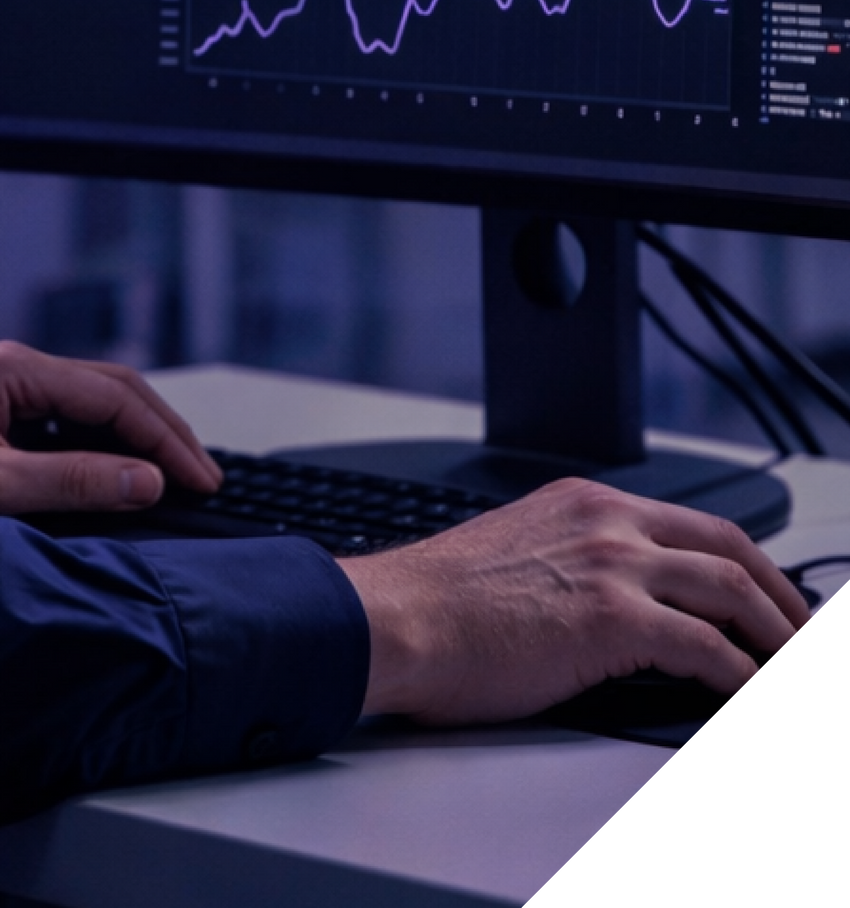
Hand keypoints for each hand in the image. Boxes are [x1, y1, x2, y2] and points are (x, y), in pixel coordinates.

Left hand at [0, 340, 219, 529]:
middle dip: (161, 434)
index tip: (203, 482)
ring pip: (82, 410)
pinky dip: (91, 453)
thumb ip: (71, 482)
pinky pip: (52, 430)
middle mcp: (6, 373)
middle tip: (204, 479)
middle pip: (109, 393)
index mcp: (13, 370)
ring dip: (129, 442)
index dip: (168, 440)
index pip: (119, 395)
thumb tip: (144, 480)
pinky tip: (103, 484)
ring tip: (168, 481)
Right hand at [339, 477, 809, 725]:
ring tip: (792, 664)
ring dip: (780, 637)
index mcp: (582, 502)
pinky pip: (711, 651)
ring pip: (733, 591)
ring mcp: (613, 565)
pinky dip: (744, 678)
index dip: (744, 564)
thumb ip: (573, 561)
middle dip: (781, 595)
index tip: (766, 596)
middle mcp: (605, 521)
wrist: (396, 619)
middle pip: (728, 547)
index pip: (691, 524)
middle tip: (801, 634)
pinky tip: (747, 694)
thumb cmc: (437, 604)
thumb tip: (616, 609)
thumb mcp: (518, 553)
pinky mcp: (614, 620)